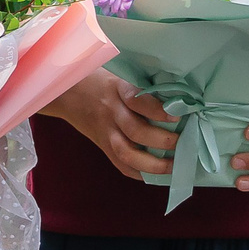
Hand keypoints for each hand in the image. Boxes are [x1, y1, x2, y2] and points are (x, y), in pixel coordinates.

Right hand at [44, 68, 179, 180]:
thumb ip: (142, 85)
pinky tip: (156, 175)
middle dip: (162, 140)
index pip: (136, 100)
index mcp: (116, 89)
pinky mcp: (102, 144)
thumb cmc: (98, 79)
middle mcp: (110, 111)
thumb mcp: (118, 74)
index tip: (178, 114)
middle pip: (135, 131)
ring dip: (153, 164)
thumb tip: (179, 96)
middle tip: (184, 142)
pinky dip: (139, 172)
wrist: (64, 92)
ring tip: (174, 166)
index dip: (157, 109)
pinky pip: (119, 163)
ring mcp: (105, 131)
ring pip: (126, 153)